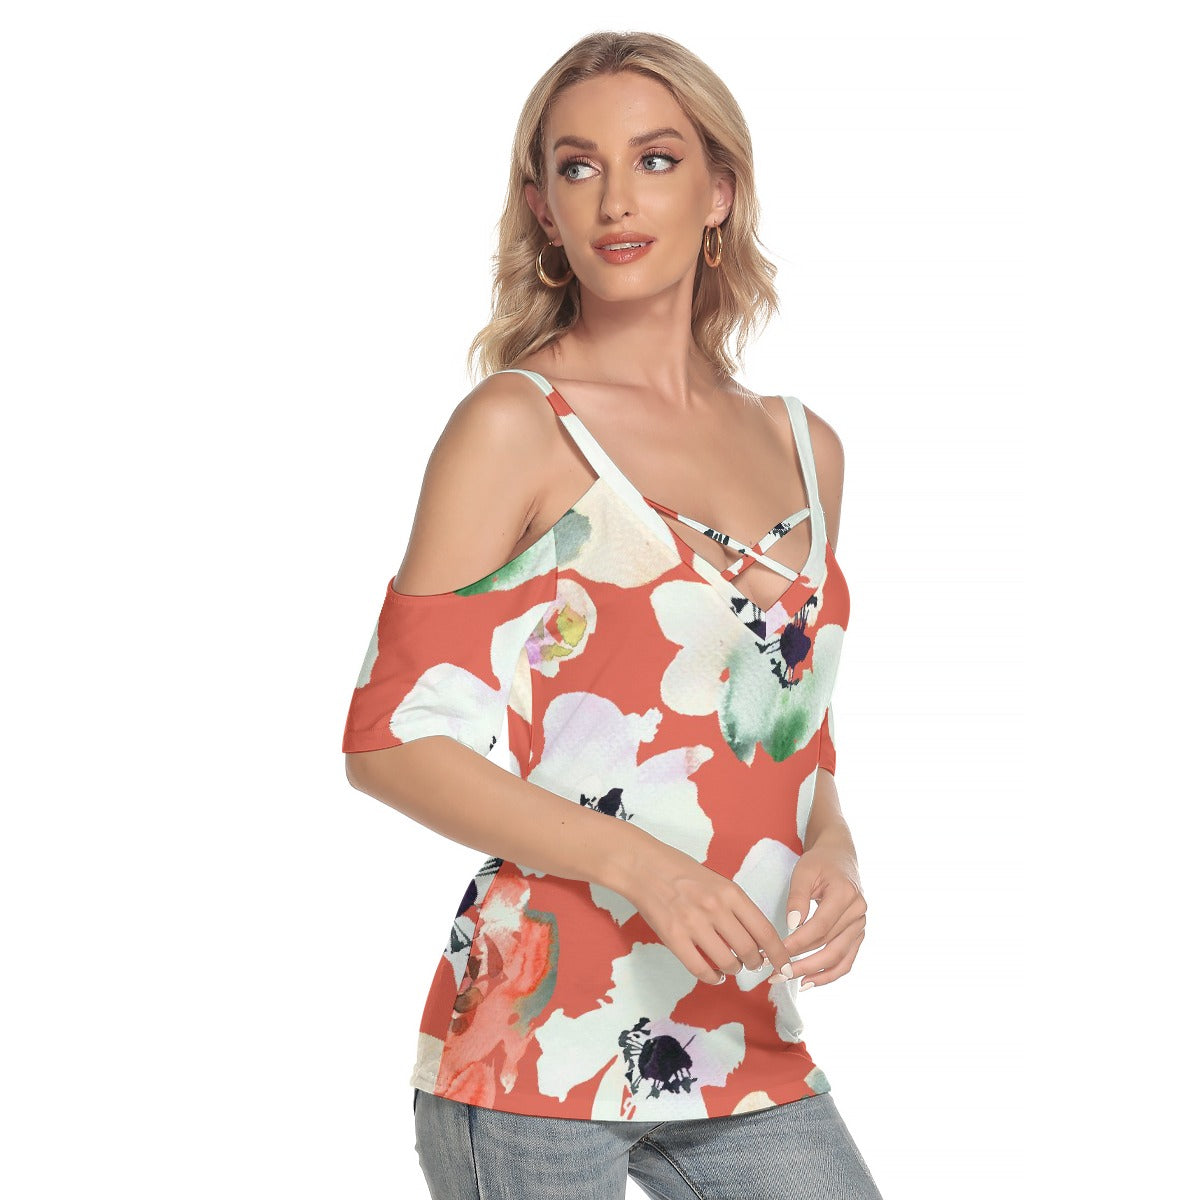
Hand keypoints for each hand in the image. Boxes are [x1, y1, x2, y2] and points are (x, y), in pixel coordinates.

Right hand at [618, 838, 796, 987]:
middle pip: (748, 951)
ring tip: (730, 967)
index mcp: (730, 892)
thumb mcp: (717, 881)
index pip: (764, 931)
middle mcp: (715, 908)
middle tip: (752, 964)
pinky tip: (714, 975)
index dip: (779, 954)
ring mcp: (693, 924)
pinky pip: (699, 968)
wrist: (644, 866)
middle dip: (755, 963)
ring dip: (733, 970)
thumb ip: (736, 906)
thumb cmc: (682, 871)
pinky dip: (711, 977)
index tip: (784, 966)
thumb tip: (755, 937)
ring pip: (727, 963)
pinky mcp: (673, 937)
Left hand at [779, 834, 867, 987]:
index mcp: (845, 894)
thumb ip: (797, 897)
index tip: (775, 952)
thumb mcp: (803, 871)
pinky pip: (847, 960)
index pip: (819, 927)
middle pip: (829, 946)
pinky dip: (829, 975)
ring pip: (839, 958)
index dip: (797, 943)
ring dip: (814, 973)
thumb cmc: (819, 863)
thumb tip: (792, 925)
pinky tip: (809, 982)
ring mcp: (861, 925)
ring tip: (789, 980)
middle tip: (777, 973)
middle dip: (802, 963)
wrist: (840, 858)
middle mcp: (858, 912)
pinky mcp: (858, 934)